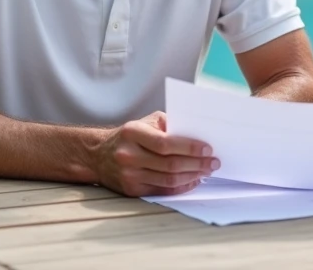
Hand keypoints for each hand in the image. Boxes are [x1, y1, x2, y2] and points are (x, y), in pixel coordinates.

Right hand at [92, 112, 218, 196]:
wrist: (98, 155)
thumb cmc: (129, 135)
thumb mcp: (146, 121)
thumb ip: (170, 125)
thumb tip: (198, 134)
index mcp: (133, 133)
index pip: (165, 143)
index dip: (189, 148)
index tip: (208, 149)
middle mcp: (129, 155)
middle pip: (170, 164)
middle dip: (197, 164)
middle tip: (214, 162)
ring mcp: (129, 175)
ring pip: (168, 180)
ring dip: (192, 176)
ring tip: (206, 171)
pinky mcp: (132, 190)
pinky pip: (162, 191)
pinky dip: (181, 187)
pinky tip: (192, 180)